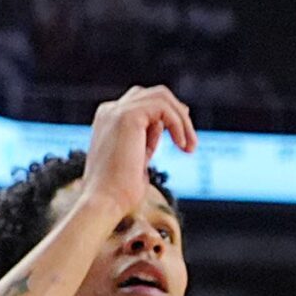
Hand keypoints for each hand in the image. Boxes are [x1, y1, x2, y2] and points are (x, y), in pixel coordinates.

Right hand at [80, 84, 196, 210]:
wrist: (105, 201)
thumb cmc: (120, 189)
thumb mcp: (137, 156)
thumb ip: (147, 137)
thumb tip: (165, 125)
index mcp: (109, 119)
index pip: (145, 103)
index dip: (168, 118)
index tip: (182, 140)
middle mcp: (109, 111)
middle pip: (154, 94)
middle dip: (178, 113)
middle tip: (190, 140)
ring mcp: (116, 111)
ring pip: (162, 97)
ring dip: (182, 120)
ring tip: (190, 146)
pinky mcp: (127, 115)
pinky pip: (163, 107)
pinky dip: (178, 124)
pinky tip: (181, 145)